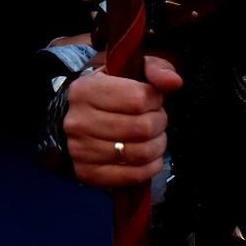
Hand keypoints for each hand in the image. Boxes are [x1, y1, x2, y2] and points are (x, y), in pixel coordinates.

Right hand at [64, 55, 181, 186]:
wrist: (72, 119)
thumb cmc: (107, 93)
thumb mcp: (127, 69)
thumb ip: (155, 69)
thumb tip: (174, 82)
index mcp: (85, 90)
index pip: (138, 99)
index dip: (155, 100)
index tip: (153, 100)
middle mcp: (79, 121)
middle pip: (142, 128)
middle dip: (159, 124)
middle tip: (156, 120)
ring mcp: (81, 150)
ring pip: (140, 153)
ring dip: (157, 146)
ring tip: (154, 137)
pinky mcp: (88, 173)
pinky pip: (133, 176)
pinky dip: (150, 168)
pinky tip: (150, 157)